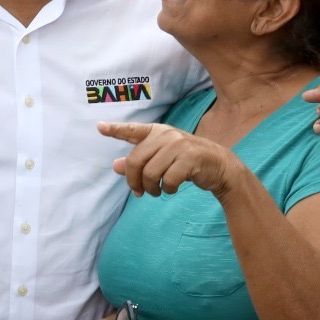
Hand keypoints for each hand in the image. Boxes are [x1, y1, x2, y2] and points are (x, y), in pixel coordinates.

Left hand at [99, 122, 240, 197]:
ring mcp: (179, 145)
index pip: (133, 130)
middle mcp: (167, 135)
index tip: (99, 127)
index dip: (115, 130)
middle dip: (134, 182)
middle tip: (140, 193)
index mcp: (158, 131)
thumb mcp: (162, 158)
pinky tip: (172, 188)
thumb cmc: (187, 161)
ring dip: (151, 188)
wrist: (220, 166)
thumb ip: (139, 160)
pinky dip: (167, 189)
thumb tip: (116, 166)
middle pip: (135, 161)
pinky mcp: (190, 158)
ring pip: (150, 173)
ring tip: (157, 191)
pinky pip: (168, 180)